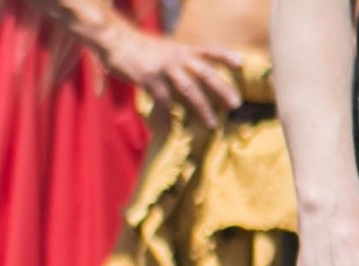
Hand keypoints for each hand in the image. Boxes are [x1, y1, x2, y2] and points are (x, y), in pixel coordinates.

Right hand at [105, 28, 244, 126]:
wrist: (117, 40)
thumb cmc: (140, 47)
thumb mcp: (165, 48)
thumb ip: (178, 60)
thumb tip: (188, 76)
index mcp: (183, 49)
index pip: (210, 50)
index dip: (226, 56)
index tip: (241, 64)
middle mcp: (178, 57)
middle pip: (206, 74)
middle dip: (222, 90)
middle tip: (236, 105)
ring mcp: (164, 68)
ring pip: (189, 90)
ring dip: (202, 109)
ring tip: (211, 124)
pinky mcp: (149, 79)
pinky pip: (162, 102)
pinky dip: (167, 118)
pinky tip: (170, 131)